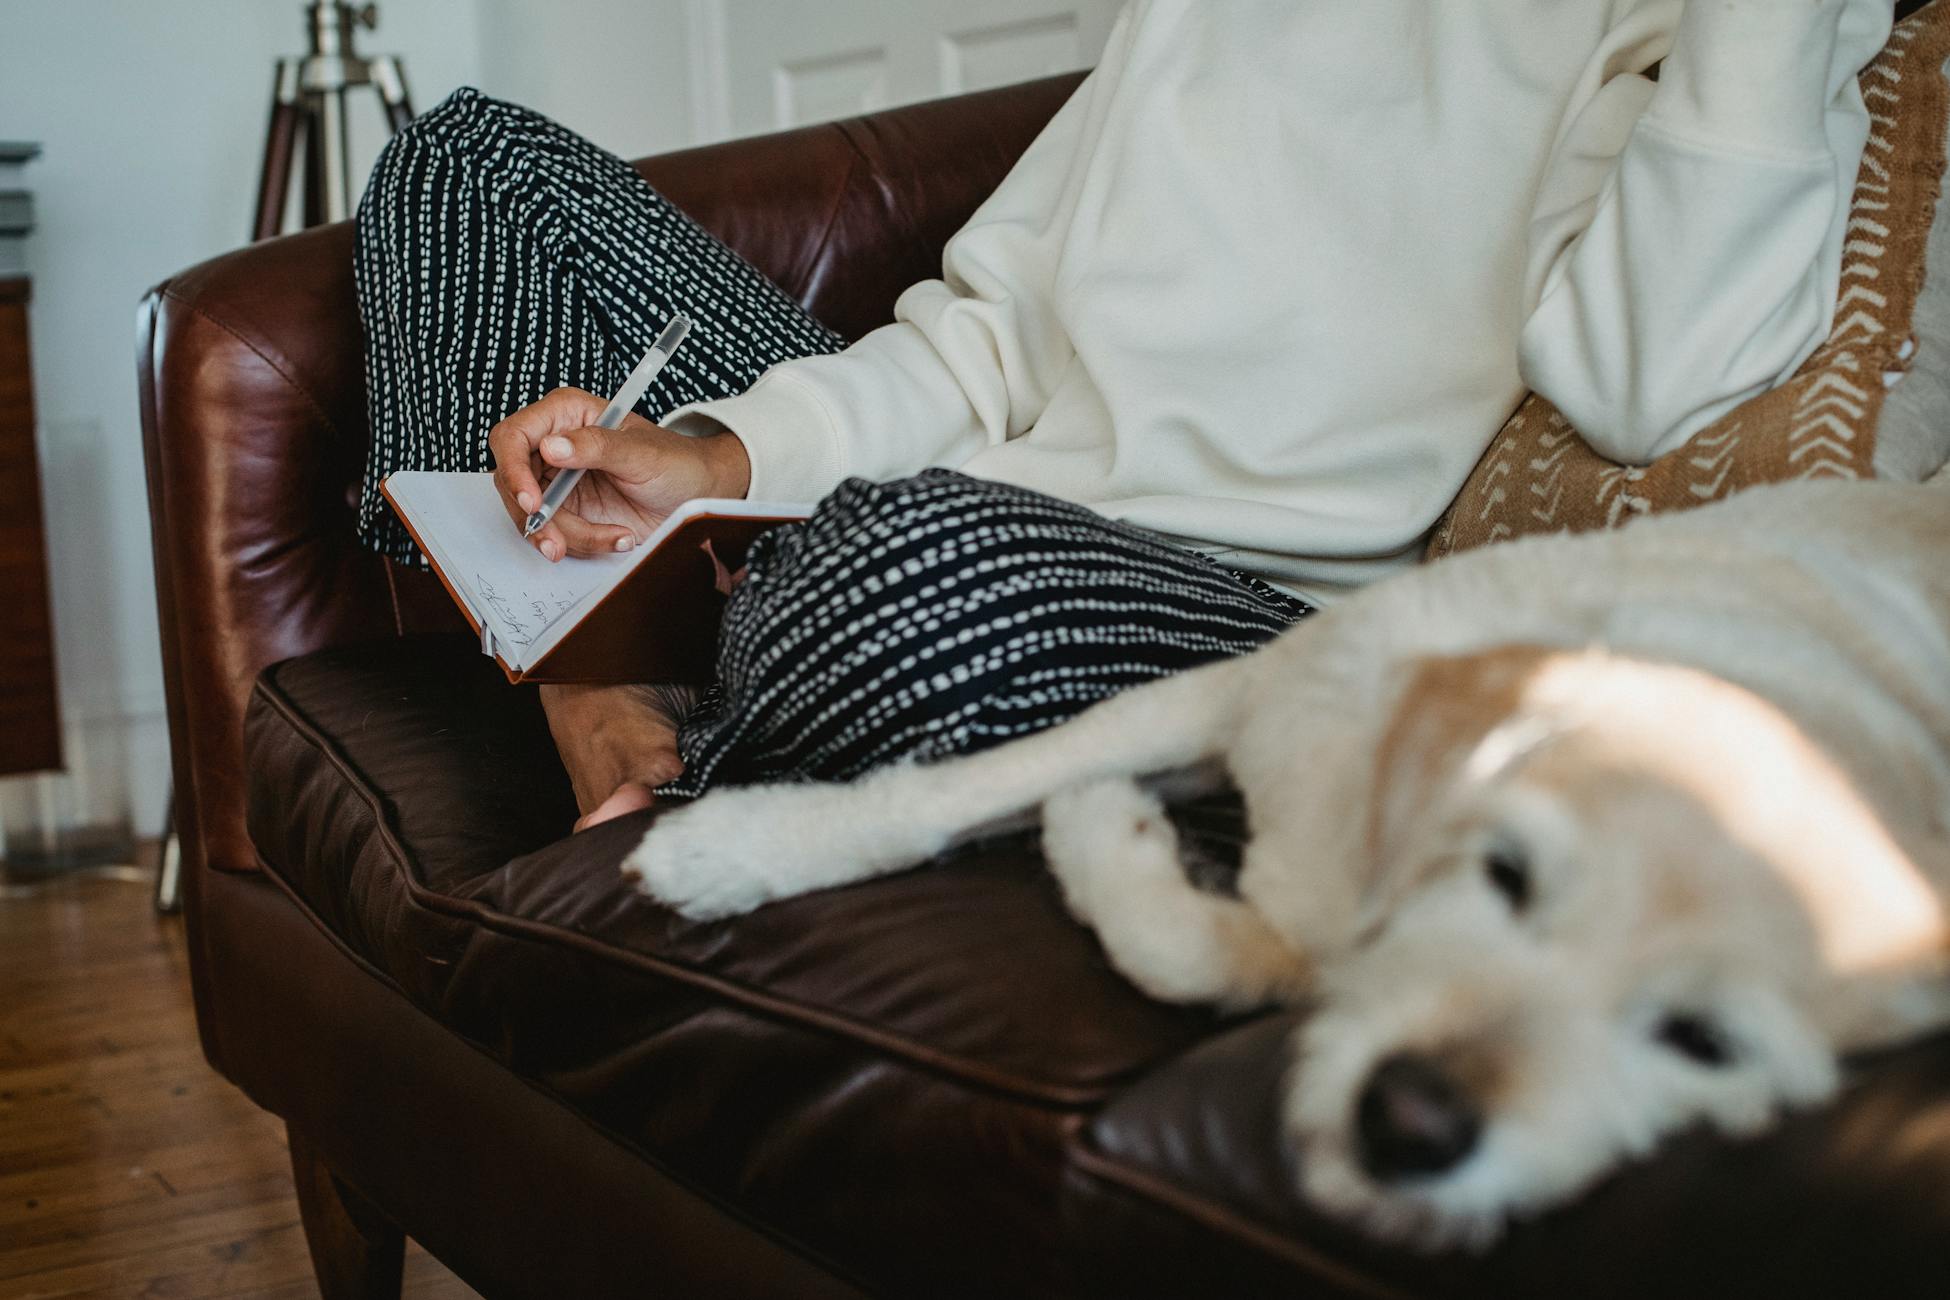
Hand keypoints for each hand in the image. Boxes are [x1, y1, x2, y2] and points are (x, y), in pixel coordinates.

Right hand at [488, 387, 751, 560]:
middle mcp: (554, 446)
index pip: (513, 437)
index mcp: (565, 415)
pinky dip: (581, 544)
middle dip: (535, 517)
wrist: (699, 495)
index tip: (532, 503)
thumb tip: (552, 447)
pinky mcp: (570, 512)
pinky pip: (555, 534)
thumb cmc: (676, 461)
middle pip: (512, 483)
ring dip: (564, 536)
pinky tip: (617, 538)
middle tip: (557, 543)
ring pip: (532, 516)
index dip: (513, 470)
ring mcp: (558, 482)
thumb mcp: (640, 452)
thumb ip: (597, 447)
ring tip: (613, 538)